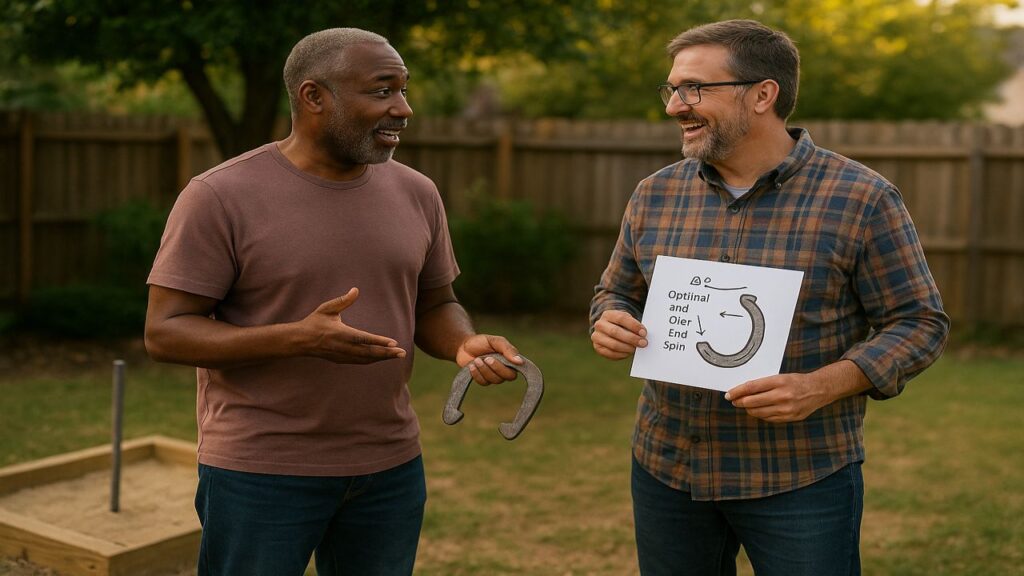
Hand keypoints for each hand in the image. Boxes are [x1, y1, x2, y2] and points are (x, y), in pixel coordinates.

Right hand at [299, 288, 405, 363]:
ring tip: (397, 355)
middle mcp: (343, 347)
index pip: (363, 339)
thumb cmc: (314, 322)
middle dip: (387, 353)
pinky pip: (360, 362)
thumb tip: (356, 290)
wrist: (300, 341)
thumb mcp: (327, 308)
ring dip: (382, 358)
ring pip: (366, 359)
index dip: (379, 342)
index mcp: (340, 334)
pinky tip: (382, 358)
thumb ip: (342, 300)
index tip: (393, 343)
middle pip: (369, 353)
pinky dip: (373, 360)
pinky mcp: (341, 360)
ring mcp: (342, 355)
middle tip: (402, 353)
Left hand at [455, 334, 522, 385]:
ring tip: (477, 360)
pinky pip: (484, 382)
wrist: (464, 346)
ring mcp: (494, 376)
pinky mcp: (483, 380)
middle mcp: (504, 369)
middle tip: (486, 358)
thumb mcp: (495, 341)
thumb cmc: (482, 342)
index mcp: (510, 360)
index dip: (509, 366)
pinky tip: (472, 366)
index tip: (495, 358)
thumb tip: (520, 361)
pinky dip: (477, 374)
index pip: (517, 369)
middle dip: (496, 368)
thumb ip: (508, 349)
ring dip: (484, 370)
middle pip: (508, 377)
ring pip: (495, 380)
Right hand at [591, 309, 646, 359]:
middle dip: (631, 338)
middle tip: (643, 343)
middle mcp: (600, 325)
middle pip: (615, 332)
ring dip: (627, 348)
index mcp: (608, 314)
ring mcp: (597, 337)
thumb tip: (643, 335)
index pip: (621, 318)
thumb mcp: (627, 320)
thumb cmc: (622, 325)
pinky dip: (622, 354)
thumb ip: (634, 326)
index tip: (644, 332)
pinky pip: (610, 353)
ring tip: (635, 348)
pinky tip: (628, 352)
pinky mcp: (598, 348)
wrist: (609, 330)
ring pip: (613, 344)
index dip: (633, 326)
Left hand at [724, 360, 872, 422]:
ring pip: (758, 412)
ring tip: (744, 405)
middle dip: (740, 402)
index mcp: (779, 381)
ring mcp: (786, 409)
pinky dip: (760, 414)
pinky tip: (757, 410)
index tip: (728, 394)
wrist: (819, 390)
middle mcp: (782, 396)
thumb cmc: (796, 381)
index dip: (737, 391)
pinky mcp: (789, 418)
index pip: (752, 387)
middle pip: (752, 402)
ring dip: (748, 409)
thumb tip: (743, 391)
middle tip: (733, 400)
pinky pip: (768, 418)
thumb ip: (764, 384)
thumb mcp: (781, 377)